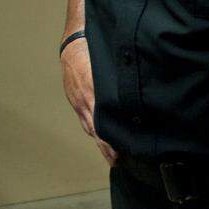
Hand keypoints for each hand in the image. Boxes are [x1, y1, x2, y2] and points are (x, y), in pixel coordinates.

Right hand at [60, 37, 116, 165]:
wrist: (74, 47)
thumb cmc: (95, 54)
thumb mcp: (108, 67)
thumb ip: (118, 83)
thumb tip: (134, 96)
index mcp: (94, 94)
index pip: (103, 123)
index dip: (110, 139)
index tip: (120, 151)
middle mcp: (86, 102)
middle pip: (97, 130)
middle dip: (106, 147)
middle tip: (117, 161)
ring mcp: (80, 103)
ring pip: (91, 127)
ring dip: (100, 142)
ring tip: (111, 156)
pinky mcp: (77, 102)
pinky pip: (85, 120)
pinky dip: (93, 131)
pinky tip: (100, 138)